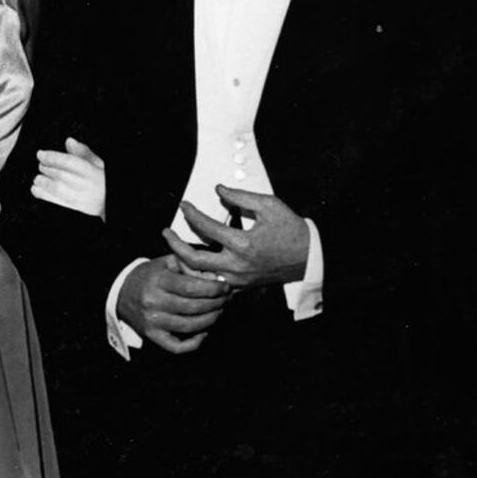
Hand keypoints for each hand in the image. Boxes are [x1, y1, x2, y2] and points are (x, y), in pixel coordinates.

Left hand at [31, 137, 106, 218]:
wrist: (108, 202)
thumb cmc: (102, 182)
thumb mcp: (98, 164)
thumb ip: (83, 153)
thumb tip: (69, 141)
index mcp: (92, 172)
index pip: (69, 162)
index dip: (52, 157)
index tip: (41, 154)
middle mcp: (86, 186)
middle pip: (61, 175)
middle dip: (46, 168)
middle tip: (40, 164)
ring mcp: (80, 199)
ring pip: (57, 189)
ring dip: (43, 182)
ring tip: (38, 177)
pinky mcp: (74, 209)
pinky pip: (55, 203)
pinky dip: (43, 195)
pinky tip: (36, 189)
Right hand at [116, 256, 229, 354]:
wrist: (121, 293)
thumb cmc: (149, 276)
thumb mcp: (166, 263)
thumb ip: (189, 266)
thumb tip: (214, 276)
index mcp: (157, 281)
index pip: (191, 287)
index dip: (213, 288)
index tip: (225, 286)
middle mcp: (153, 302)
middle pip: (193, 307)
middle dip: (216, 303)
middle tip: (226, 299)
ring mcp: (153, 322)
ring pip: (190, 326)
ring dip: (211, 320)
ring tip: (219, 311)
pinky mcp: (152, 336)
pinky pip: (178, 347)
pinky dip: (195, 342)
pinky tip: (205, 331)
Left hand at [165, 187, 309, 289]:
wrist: (310, 258)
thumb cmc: (291, 229)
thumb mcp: (269, 205)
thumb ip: (240, 197)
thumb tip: (218, 190)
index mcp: (243, 243)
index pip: (206, 228)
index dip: (191, 214)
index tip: (184, 205)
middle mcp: (237, 265)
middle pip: (193, 259)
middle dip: (174, 244)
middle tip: (165, 232)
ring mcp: (239, 279)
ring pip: (200, 276)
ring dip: (184, 263)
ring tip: (174, 249)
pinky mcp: (242, 287)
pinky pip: (213, 285)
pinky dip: (200, 275)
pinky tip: (193, 265)